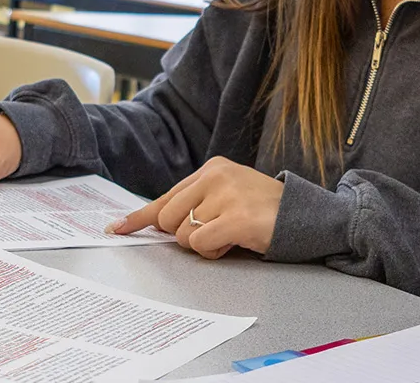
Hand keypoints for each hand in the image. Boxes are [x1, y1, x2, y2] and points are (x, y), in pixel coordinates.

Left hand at [109, 157, 283, 258]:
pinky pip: (202, 244)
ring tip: (231, 234)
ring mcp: (227, 195)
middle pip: (168, 219)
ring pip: (184, 235)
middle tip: (216, 231)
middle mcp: (216, 176)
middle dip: (186, 234)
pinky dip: (215, 251)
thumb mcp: (226, 195)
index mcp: (212, 168)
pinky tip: (235, 241)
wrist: (302, 215)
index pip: (166, 197)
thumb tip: (154, 221)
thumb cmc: (261, 209)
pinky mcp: (236, 218)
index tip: (117, 228)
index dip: (140, 217)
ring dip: (204, 245)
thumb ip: (195, 202)